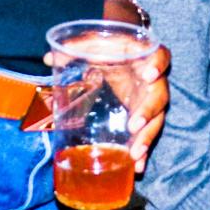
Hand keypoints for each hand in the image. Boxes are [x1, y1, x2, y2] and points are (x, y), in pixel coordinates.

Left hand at [40, 43, 169, 172]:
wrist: (120, 51)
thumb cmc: (109, 46)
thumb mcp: (94, 43)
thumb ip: (75, 47)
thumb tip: (49, 57)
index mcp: (145, 56)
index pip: (161, 56)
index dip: (158, 65)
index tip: (148, 75)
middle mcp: (153, 80)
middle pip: (160, 96)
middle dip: (148, 112)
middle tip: (134, 126)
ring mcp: (150, 99)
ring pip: (157, 120)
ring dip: (147, 138)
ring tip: (135, 155)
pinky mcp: (144, 115)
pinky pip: (147, 134)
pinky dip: (143, 150)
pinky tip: (137, 166)